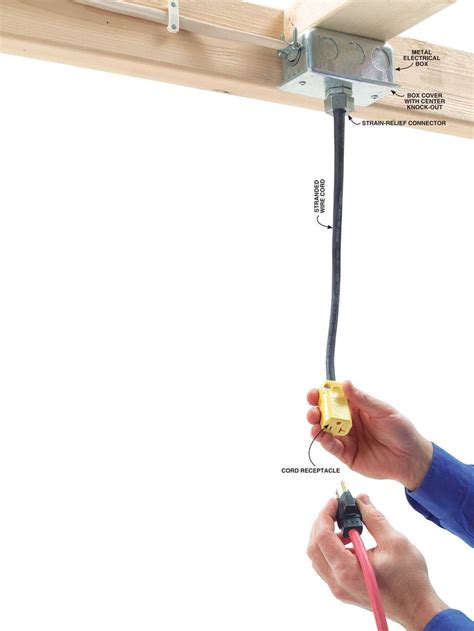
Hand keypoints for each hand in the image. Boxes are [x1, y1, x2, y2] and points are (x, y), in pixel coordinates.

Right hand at [307, 381, 432, 489]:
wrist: (410, 458)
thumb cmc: (401, 431)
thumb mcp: (383, 411)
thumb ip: (363, 400)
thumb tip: (346, 384)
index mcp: (356, 407)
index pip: (335, 397)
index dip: (323, 394)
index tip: (315, 392)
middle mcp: (348, 421)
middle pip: (325, 413)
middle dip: (316, 410)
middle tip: (313, 410)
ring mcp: (346, 438)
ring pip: (325, 430)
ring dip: (317, 425)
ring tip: (315, 423)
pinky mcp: (346, 455)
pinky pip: (332, 447)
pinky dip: (325, 442)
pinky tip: (324, 437)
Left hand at [307, 495, 447, 630]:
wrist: (418, 609)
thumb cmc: (410, 580)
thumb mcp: (394, 541)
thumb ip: (373, 518)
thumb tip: (360, 500)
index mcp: (346, 571)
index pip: (322, 537)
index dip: (326, 514)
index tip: (335, 501)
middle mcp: (338, 583)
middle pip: (314, 547)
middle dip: (322, 523)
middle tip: (337, 509)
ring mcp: (339, 589)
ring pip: (319, 557)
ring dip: (326, 536)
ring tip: (347, 525)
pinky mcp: (344, 590)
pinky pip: (327, 566)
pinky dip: (332, 548)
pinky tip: (350, 540)